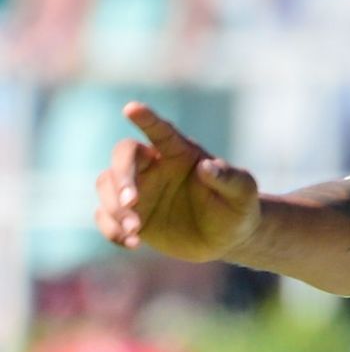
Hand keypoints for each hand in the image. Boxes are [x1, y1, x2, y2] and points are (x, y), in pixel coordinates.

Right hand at [94, 103, 260, 262]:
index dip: (146, 119)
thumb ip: (229, 178)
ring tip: (136, 230)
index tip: (132, 108)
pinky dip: (111, 229)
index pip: (160, 131)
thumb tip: (208, 167)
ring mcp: (138, 191)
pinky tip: (132, 243)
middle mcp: (153, 167)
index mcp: (179, 152)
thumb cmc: (238, 207)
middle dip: (122, 178)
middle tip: (132, 202)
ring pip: (106, 186)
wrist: (228, 238)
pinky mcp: (130, 216)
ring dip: (114, 207)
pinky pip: (105, 217)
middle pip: (122, 158)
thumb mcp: (243, 193)